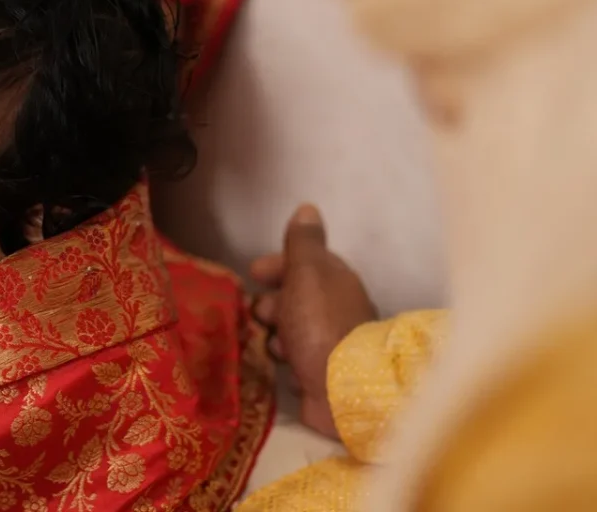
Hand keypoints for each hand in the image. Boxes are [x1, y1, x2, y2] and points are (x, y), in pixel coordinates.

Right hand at [249, 204, 377, 439]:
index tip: (253, 273)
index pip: (304, 264)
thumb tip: (308, 208)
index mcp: (335, 281)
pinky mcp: (320, 375)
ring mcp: (329, 344)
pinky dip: (284, 360)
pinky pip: (293, 361)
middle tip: (261, 315)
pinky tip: (280, 367)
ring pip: (290, 331)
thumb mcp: (308, 273)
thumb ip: (303, 243)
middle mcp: (335, 310)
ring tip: (272, 345)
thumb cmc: (320, 324)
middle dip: (271, 303)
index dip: (277, 265)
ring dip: (276, 334)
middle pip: (293, 298)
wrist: (343, 388)